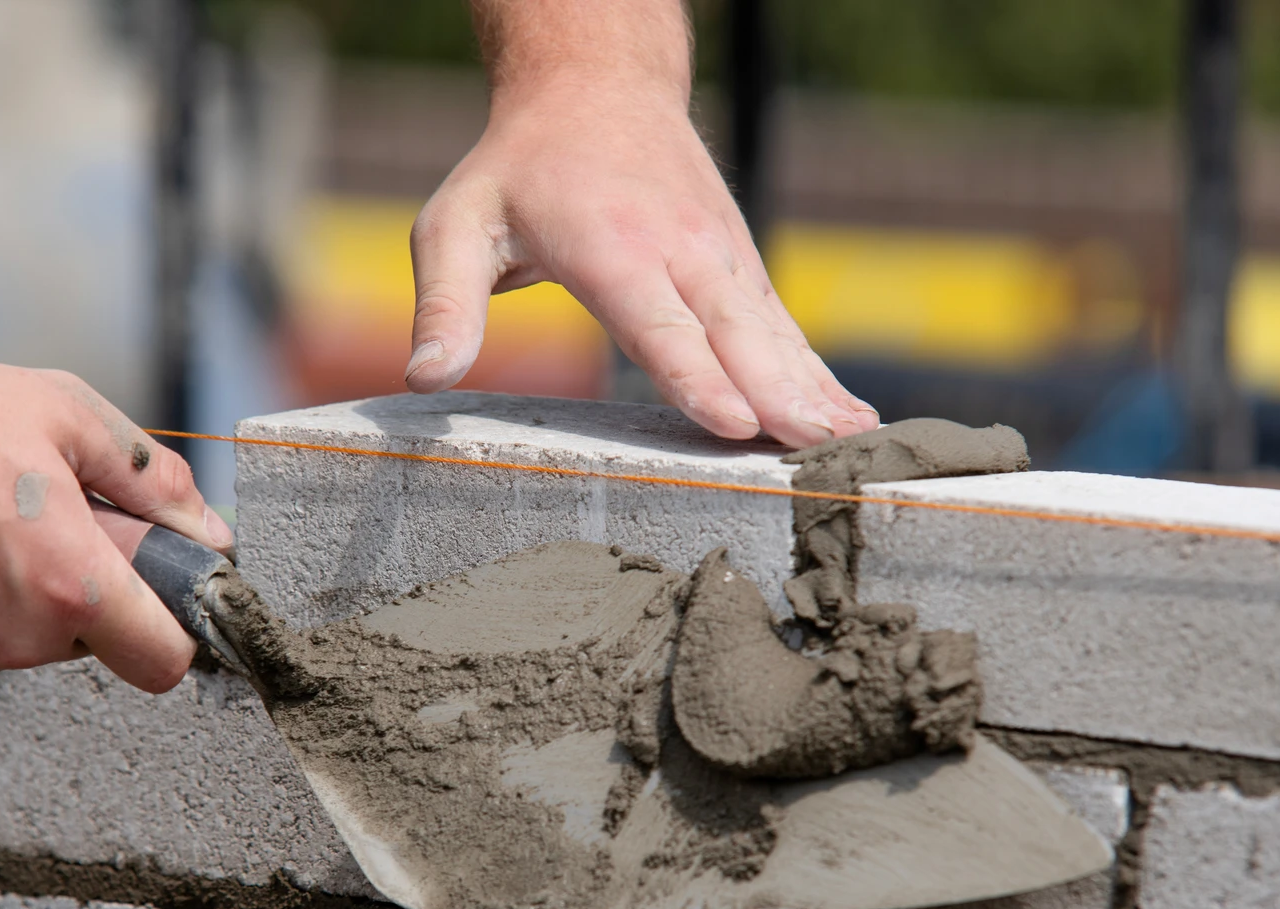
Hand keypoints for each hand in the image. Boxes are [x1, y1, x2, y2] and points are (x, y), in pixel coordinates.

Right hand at [0, 345, 230, 690]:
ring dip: (22, 596)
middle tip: (48, 520)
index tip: (163, 597)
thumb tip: (206, 529)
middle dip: (87, 589)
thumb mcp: (70, 418)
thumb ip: (154, 482)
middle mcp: (16, 638)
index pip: (164, 662)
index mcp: (70, 585)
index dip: (174, 628)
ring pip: (25, 643)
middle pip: (91, 642)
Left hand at [404, 78, 878, 448]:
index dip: (697, 376)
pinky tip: (848, 420)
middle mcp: (678, 251)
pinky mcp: (740, 267)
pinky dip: (819, 373)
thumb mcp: (457, 225)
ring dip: (814, 389)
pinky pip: (784, 329)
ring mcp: (720, 258)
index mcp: (609, 248)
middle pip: (734, 334)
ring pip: (772, 333)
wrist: (596, 86)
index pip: (658, 324)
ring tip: (854, 445)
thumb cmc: (517, 171)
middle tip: (814, 452)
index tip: (736, 423)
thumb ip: (444, 303)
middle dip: (778, 395)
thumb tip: (425, 375)